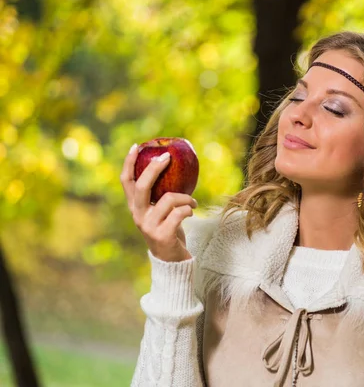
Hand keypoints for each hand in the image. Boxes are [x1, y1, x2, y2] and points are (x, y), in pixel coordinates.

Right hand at [120, 144, 197, 261]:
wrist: (172, 261)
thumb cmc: (170, 230)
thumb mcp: (162, 211)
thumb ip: (162, 195)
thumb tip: (175, 166)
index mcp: (135, 207)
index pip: (126, 181)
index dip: (129, 163)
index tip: (137, 146)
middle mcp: (138, 216)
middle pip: (141, 186)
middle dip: (154, 168)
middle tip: (168, 157)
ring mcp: (148, 226)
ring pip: (167, 199)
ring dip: (186, 197)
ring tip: (193, 202)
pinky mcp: (162, 235)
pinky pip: (179, 213)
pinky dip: (189, 209)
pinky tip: (192, 212)